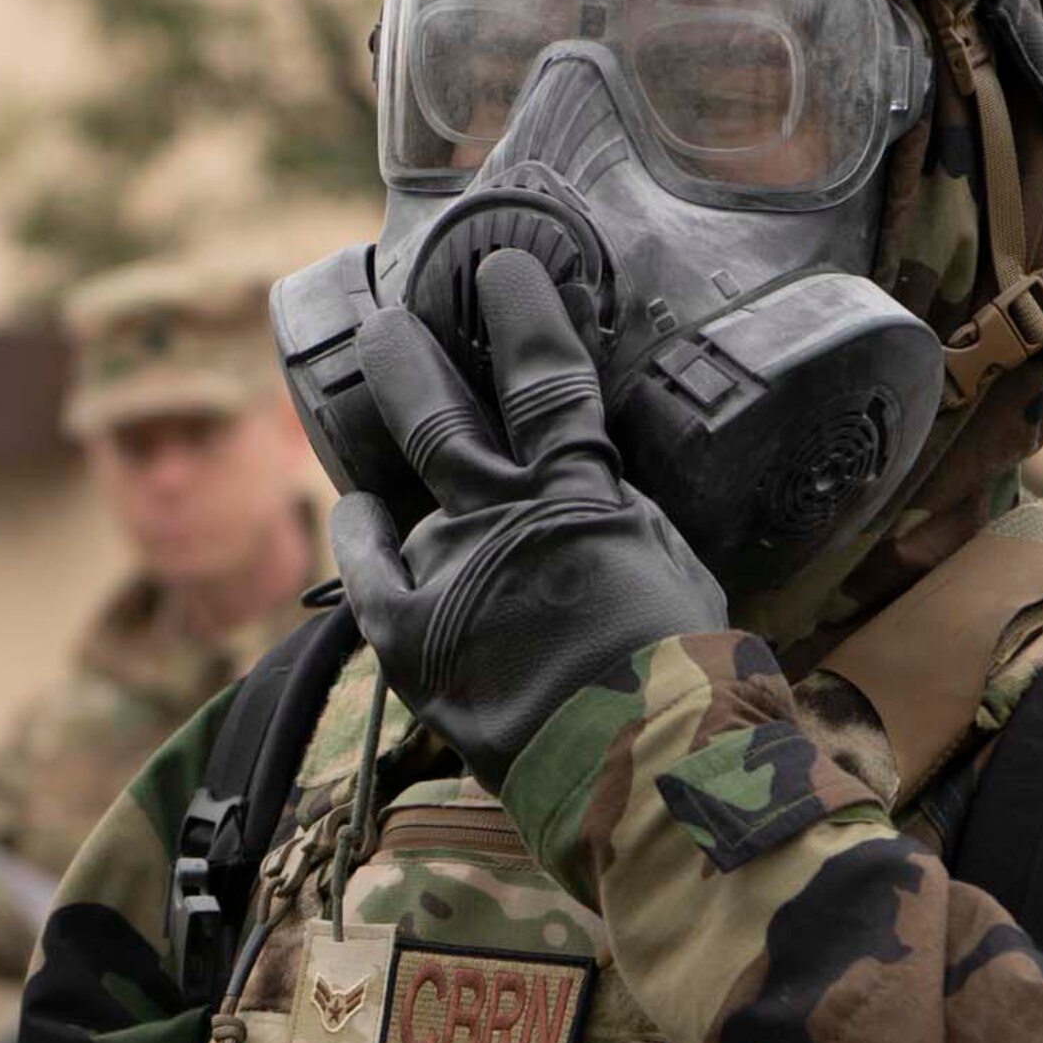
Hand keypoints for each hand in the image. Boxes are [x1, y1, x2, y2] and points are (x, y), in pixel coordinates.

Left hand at [331, 248, 727, 790]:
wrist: (644, 772)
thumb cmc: (685, 679)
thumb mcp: (673, 569)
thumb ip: (621, 518)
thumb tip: (592, 488)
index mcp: (582, 495)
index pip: (548, 381)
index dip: (525, 317)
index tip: (504, 271)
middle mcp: (503, 519)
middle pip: (441, 415)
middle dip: (412, 359)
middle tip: (388, 323)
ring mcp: (448, 575)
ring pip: (399, 489)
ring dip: (382, 452)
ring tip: (367, 431)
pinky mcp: (411, 636)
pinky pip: (367, 571)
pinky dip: (359, 536)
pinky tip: (356, 511)